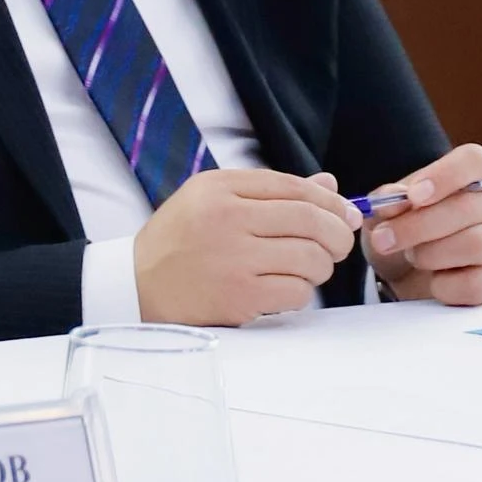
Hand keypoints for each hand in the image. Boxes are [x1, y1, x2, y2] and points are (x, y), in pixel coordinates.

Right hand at [131, 167, 358, 326]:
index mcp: (220, 187)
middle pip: (311, 221)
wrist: (136, 287)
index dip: (330, 202)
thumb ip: (271, 191)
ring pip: (311, 258)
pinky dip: (300, 293)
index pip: (294, 187)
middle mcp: (227, 217)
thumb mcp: (213, 200)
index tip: (346, 215)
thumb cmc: (179, 242)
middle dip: (336, 236)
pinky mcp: (240, 297)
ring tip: (304, 269)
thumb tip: (330, 185)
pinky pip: (298, 292)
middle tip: (336, 246)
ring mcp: (234, 259)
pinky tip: (283, 289)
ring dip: (319, 267)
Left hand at [360, 142, 481, 307]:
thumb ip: (389, 200)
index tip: (413, 195)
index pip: (475, 162)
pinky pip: (478, 284)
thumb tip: (390, 203)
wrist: (411, 269)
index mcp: (478, 172)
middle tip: (384, 239)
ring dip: (432, 254)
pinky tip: (433, 281)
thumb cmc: (408, 225)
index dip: (444, 176)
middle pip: (469, 207)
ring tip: (412, 256)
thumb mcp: (391, 207)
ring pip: (476, 244)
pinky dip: (447, 286)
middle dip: (419, 225)